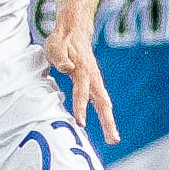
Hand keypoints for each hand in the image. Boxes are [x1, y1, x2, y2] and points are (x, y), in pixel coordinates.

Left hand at [43, 21, 119, 143]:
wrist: (74, 30)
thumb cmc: (62, 40)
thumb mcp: (55, 45)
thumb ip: (60, 57)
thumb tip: (67, 68)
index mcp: (82, 70)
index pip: (81, 92)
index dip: (80, 107)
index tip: (80, 123)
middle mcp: (92, 77)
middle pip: (103, 102)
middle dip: (107, 121)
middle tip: (113, 140)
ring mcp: (95, 81)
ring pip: (104, 103)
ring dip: (109, 121)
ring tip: (113, 140)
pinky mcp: (94, 83)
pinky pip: (101, 101)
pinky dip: (105, 115)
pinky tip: (107, 128)